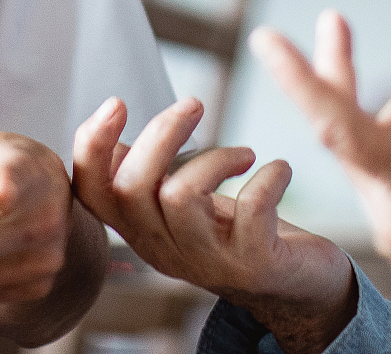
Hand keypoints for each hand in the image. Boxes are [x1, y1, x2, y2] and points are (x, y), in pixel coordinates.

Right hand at [72, 94, 358, 353]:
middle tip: (194, 104)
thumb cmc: (239, 233)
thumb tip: (110, 143)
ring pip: (179, 197)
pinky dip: (268, 177)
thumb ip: (149, 179)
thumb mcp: (185, 208)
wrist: (299, 289)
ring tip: (244, 154)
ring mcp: (209, 261)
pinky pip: (251, 209)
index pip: (91, 194)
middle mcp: (165, 250)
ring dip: (214, 158)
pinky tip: (279, 171)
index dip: (91, 147)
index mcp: (142, 230)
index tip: (118, 102)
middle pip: (131, 188)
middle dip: (160, 133)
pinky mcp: (254, 264)